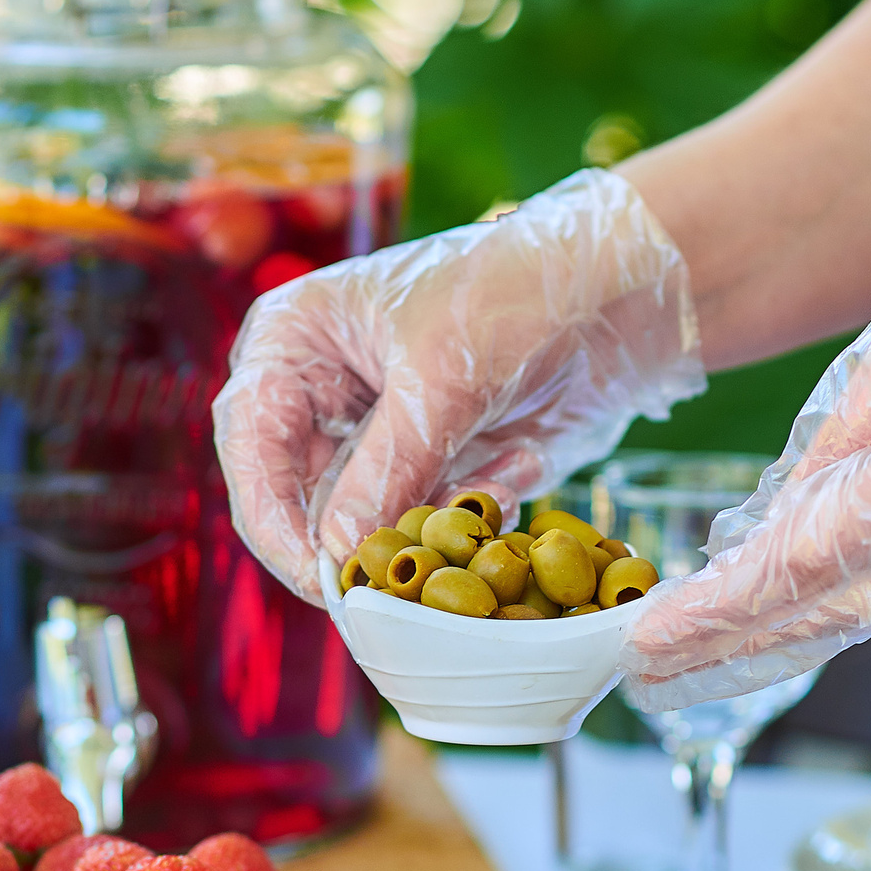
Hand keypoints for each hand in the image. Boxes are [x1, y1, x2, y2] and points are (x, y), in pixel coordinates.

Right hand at [214, 169, 704, 602]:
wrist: (619, 289)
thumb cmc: (517, 291)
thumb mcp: (444, 378)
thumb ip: (385, 470)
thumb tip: (335, 556)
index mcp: (289, 343)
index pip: (252, 451)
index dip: (277, 526)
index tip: (325, 581)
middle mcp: (316, 392)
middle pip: (298, 502)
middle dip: (363, 535)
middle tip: (416, 564)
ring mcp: (372, 434)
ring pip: (366, 524)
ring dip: (429, 521)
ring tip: (495, 473)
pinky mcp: (426, 465)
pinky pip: (423, 524)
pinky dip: (470, 510)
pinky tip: (520, 460)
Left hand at [623, 146, 870, 710]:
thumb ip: (839, 438)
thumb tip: (777, 517)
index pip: (788, 571)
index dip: (706, 614)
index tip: (637, 644)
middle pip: (816, 620)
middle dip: (722, 649)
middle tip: (640, 673)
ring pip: (862, 619)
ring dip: (777, 636)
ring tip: (694, 648)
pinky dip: (845, 609)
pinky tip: (793, 609)